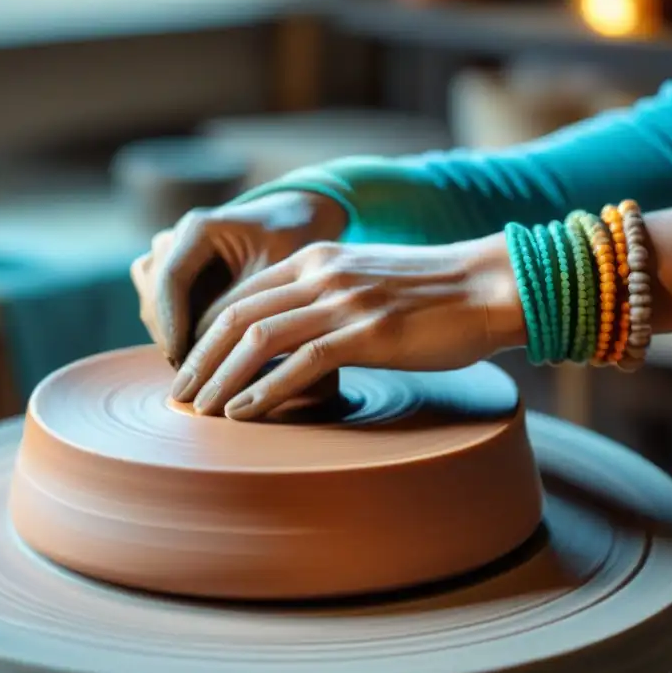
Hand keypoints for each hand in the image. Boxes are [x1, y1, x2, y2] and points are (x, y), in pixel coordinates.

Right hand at [131, 191, 347, 366]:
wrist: (293, 221)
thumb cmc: (292, 243)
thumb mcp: (275, 274)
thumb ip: (245, 308)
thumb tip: (218, 357)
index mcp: (199, 228)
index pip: (171, 279)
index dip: (172, 323)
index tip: (182, 360)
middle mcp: (176, 236)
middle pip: (153, 294)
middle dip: (169, 335)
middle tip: (193, 375)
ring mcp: (169, 253)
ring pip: (150, 301)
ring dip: (168, 334)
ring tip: (198, 367)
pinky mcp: (172, 271)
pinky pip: (159, 306)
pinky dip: (175, 330)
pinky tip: (201, 355)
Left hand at [170, 235, 524, 419]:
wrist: (491, 285)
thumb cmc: (433, 294)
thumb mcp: (367, 282)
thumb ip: (326, 299)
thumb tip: (296, 338)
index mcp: (317, 259)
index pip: (242, 295)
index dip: (206, 334)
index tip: (191, 367)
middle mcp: (322, 273)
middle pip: (237, 316)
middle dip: (200, 358)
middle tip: (180, 395)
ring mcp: (345, 300)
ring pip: (259, 338)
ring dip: (222, 378)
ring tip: (202, 411)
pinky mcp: (369, 331)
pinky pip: (302, 362)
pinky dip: (266, 389)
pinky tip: (245, 412)